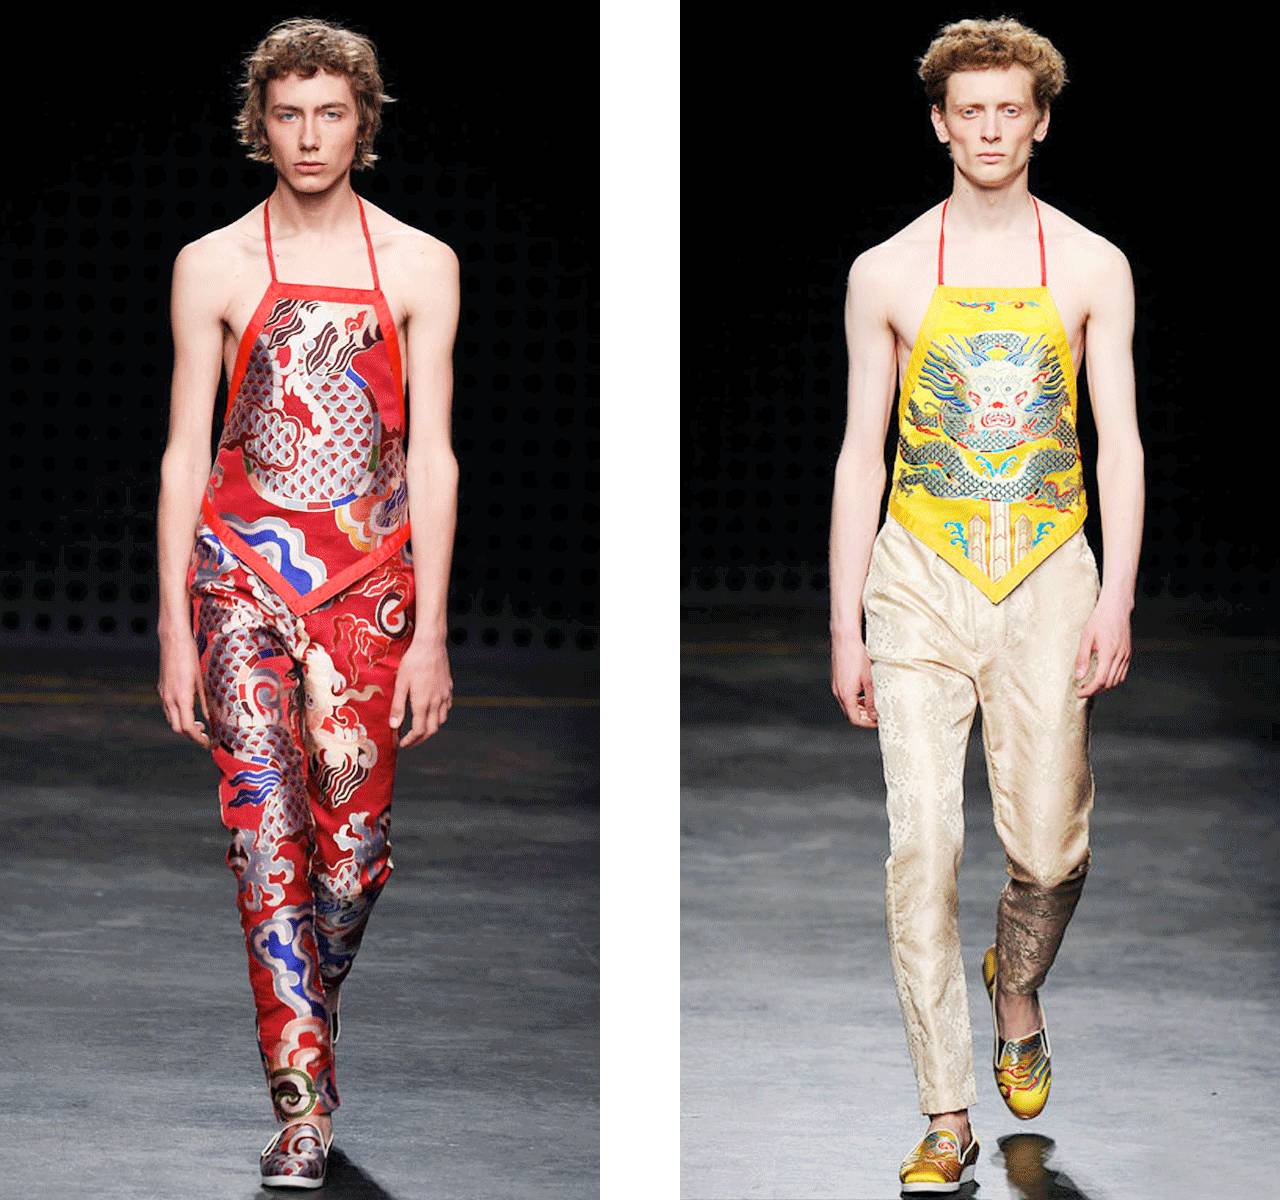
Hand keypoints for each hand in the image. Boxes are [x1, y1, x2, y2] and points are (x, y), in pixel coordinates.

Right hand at [157, 630, 210, 748]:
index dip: (198, 738)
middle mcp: (169, 698)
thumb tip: (212, 719)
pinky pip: (168, 708)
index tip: (208, 742)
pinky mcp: (162, 688)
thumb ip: (206, 701)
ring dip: (184, 725)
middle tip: (206, 735)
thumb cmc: (190, 656)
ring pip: (171, 719)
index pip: (187, 727)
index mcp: (181, 697)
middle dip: (191, 735)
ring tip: (199, 724)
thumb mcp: (202, 680)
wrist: (173, 639)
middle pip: (177, 727)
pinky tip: (190, 710)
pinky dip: (178, 715)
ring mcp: (163, 693)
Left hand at [389, 637, 452, 747]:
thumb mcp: (400, 683)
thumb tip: (394, 725)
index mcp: (423, 702)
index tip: (402, 743)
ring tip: (420, 728)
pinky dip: (439, 715)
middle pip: (432, 729)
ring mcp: (444, 695)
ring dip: (431, 728)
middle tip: (410, 741)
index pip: (419, 730)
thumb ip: (398, 706)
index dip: (410, 740)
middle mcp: (436, 702)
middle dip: (421, 739)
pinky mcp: (448, 688)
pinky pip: (446, 707)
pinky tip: (432, 711)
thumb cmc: (414, 661)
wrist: (431, 644)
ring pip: (441, 720)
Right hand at [832, 631, 878, 728]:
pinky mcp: (837, 679)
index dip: (867, 723)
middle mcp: (838, 692)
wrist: (845, 638)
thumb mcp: (870, 680)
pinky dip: (855, 698)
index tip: (878, 721)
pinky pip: (845, 695)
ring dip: (860, 707)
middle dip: (864, 716)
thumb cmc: (858, 655)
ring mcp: (836, 685)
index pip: (855, 719)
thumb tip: (875, 714)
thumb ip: (873, 700)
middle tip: (877, 714)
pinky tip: (864, 690)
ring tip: (873, 703)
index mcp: (846, 695)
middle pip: (850, 713)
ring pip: (847, 704)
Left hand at [1074, 596, 1131, 696]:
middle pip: (1109, 683)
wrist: (1116, 608)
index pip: (1100, 680)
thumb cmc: (1100, 619)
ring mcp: (1126, 656)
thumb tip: (1078, 676)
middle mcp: (1120, 656)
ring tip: (1090, 685)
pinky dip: (1113, 679)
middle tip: (1082, 690)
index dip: (1089, 690)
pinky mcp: (1128, 654)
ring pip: (1117, 680)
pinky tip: (1102, 677)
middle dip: (1095, 690)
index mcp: (1109, 653)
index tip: (1079, 692)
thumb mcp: (1086, 637)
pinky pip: (1122, 673)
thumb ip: (1082, 658)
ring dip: (1104, 686)